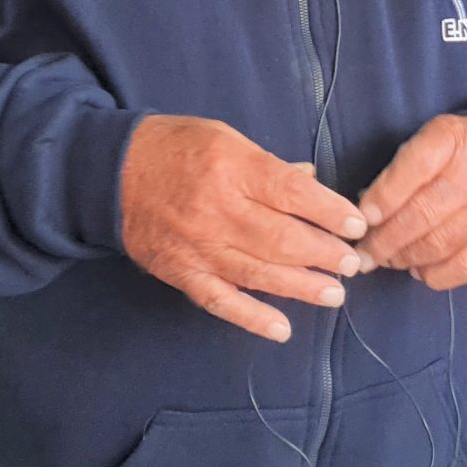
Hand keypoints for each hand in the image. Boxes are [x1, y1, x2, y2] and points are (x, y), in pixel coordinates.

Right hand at [119, 114, 365, 343]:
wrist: (109, 172)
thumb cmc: (175, 147)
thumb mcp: (225, 137)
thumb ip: (268, 165)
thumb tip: (310, 184)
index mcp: (233, 168)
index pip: (294, 194)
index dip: (330, 213)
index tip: (357, 225)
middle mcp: (218, 209)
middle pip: (282, 238)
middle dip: (324, 254)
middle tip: (352, 263)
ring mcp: (199, 246)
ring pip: (259, 273)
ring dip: (301, 287)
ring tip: (334, 294)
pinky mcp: (181, 272)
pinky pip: (220, 301)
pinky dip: (251, 318)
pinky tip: (281, 329)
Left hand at [356, 113, 466, 289]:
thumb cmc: (459, 151)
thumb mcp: (430, 137)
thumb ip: (400, 169)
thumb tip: (366, 209)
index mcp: (449, 140)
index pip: (413, 169)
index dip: (384, 197)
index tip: (362, 218)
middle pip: (421, 215)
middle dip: (384, 240)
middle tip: (362, 254)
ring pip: (437, 245)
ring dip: (403, 258)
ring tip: (385, 260)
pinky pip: (462, 268)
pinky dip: (433, 275)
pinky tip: (418, 269)